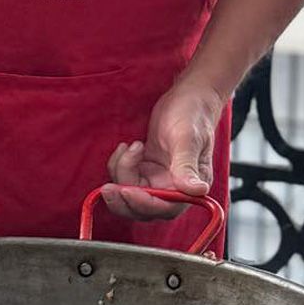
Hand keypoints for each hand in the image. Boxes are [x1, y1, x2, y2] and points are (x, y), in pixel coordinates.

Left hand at [101, 78, 224, 221]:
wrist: (188, 96)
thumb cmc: (193, 113)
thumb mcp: (188, 137)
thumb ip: (187, 165)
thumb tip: (195, 190)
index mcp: (190, 186)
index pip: (165, 207)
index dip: (143, 204)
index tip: (126, 191)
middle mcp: (174, 187)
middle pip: (143, 208)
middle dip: (123, 199)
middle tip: (107, 187)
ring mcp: (158, 179)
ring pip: (130, 192)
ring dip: (121, 172)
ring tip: (129, 147)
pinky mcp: (146, 169)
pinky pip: (125, 178)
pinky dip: (119, 165)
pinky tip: (126, 147)